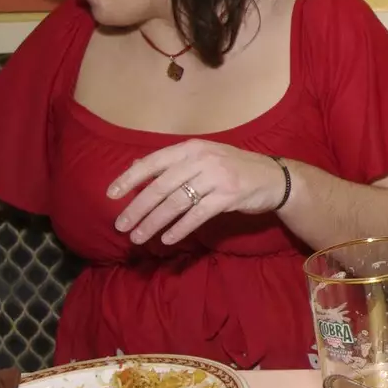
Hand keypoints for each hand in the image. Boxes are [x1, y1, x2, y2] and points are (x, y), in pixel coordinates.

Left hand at [108, 140, 287, 244]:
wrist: (276, 178)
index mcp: (192, 149)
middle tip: (121, 226)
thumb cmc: (236, 168)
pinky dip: (180, 228)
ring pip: (176, 203)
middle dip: (137, 208)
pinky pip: (198, 215)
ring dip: (154, 222)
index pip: (153, 162)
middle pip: (161, 187)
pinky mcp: (229, 196)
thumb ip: (174, 163)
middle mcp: (202, 160)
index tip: (111, 195)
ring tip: (139, 237)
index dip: (130, 178)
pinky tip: (167, 239)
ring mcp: (216, 177)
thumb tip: (136, 166)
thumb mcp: (204, 157)